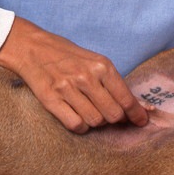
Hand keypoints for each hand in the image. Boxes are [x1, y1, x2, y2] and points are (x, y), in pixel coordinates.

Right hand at [0, 17, 148, 133]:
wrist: (32, 47)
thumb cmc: (66, 55)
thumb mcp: (94, 61)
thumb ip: (114, 83)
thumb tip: (141, 107)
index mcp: (101, 66)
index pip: (126, 99)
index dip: (136, 114)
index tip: (141, 122)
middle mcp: (86, 77)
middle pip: (113, 114)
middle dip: (115, 119)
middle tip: (109, 114)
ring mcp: (67, 89)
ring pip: (95, 121)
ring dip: (96, 121)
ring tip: (89, 111)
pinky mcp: (51, 100)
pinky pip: (75, 125)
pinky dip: (80, 126)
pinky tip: (77, 116)